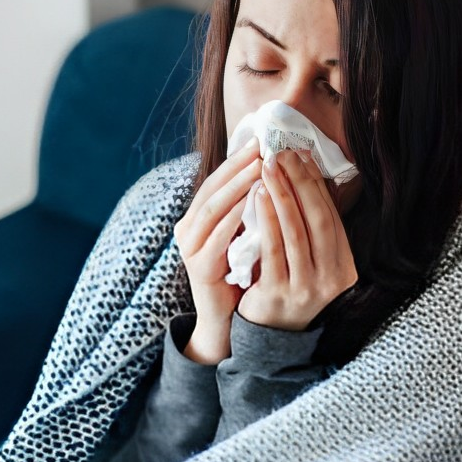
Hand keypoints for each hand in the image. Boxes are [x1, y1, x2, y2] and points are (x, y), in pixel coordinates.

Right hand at [173, 139, 261, 362]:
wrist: (226, 321)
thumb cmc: (240, 275)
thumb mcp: (244, 235)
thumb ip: (249, 208)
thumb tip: (274, 171)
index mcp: (197, 219)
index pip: (216, 181)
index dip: (236, 161)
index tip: (260, 140)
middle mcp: (187, 230)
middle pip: (212, 189)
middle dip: (237, 166)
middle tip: (260, 146)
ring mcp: (190, 249)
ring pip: (212, 208)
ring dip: (236, 186)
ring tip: (259, 167)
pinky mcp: (199, 268)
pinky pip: (217, 237)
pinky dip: (234, 217)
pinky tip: (252, 202)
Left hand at [237, 150, 357, 330]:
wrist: (268, 335)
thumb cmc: (287, 285)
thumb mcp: (308, 259)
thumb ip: (310, 225)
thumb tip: (304, 170)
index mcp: (344, 267)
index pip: (332, 217)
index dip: (316, 184)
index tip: (300, 155)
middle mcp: (331, 279)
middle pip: (319, 221)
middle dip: (301, 184)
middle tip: (283, 154)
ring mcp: (306, 289)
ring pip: (296, 233)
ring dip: (282, 196)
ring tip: (269, 168)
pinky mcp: (278, 294)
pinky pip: (273, 249)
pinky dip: (266, 219)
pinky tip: (257, 197)